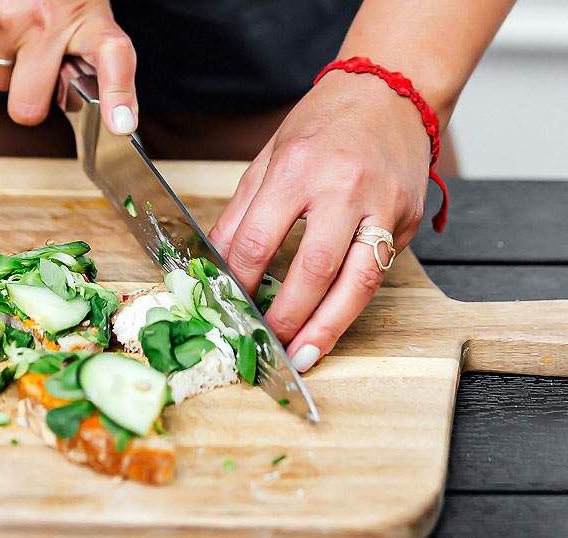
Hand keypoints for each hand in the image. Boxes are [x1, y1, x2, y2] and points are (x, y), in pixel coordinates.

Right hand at [0, 0, 136, 133]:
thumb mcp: (85, 10)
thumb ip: (87, 57)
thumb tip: (91, 111)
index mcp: (91, 19)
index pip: (114, 57)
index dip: (118, 94)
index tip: (120, 124)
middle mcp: (50, 21)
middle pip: (27, 109)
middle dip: (29, 100)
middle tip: (38, 67)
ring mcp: (8, 18)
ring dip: (7, 60)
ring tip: (20, 23)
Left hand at [209, 70, 429, 370]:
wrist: (389, 94)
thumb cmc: (323, 124)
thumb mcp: (269, 158)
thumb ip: (241, 212)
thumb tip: (216, 262)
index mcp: (297, 169)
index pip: (257, 241)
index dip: (239, 282)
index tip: (229, 305)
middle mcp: (344, 189)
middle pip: (312, 270)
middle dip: (286, 317)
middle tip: (267, 344)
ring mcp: (383, 207)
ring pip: (358, 283)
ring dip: (328, 328)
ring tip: (303, 356)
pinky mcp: (408, 221)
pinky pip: (379, 272)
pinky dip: (352, 305)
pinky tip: (331, 324)